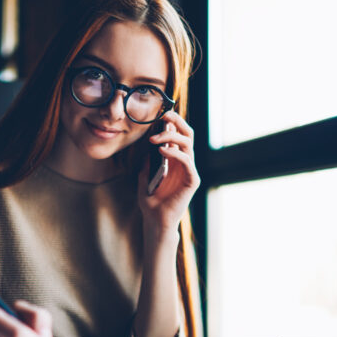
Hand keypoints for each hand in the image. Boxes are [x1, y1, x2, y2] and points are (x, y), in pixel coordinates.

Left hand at [138, 111, 199, 234]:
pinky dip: (175, 153)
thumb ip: (148, 161)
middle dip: (177, 121)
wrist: (156, 220)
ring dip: (171, 136)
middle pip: (187, 134)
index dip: (171, 123)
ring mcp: (189, 171)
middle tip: (163, 115)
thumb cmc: (151, 201)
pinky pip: (187, 161)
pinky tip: (162, 151)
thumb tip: (148, 145)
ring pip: (188, 144)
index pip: (178, 135)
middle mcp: (185, 163)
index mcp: (175, 160)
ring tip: (155, 139)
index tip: (158, 116)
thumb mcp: (145, 176)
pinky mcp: (192, 180)